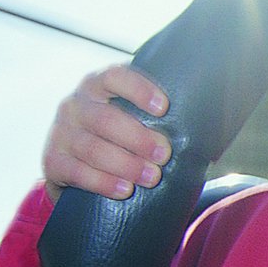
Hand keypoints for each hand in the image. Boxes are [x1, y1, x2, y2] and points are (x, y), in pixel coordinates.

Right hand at [42, 65, 169, 200]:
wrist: (79, 171)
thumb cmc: (122, 140)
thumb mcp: (135, 120)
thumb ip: (159, 116)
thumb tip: (215, 119)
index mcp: (98, 86)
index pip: (115, 77)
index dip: (138, 89)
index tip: (164, 107)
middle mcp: (75, 105)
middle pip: (104, 118)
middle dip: (137, 137)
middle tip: (164, 155)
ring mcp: (60, 133)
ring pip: (90, 147)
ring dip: (124, 163)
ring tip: (151, 177)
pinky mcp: (52, 161)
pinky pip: (74, 171)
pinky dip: (101, 182)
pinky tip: (124, 189)